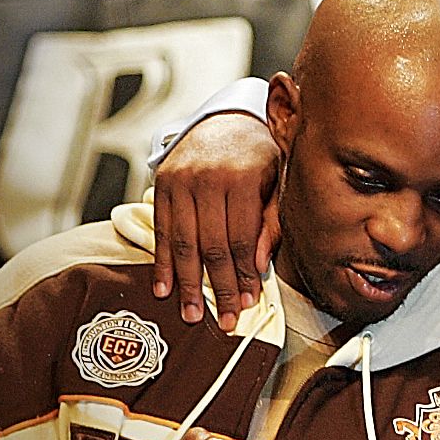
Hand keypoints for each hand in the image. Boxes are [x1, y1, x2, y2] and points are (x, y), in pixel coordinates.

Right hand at [151, 112, 281, 331]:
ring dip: (188, 284)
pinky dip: (163, 263)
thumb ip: (270, 222)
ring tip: (192, 315)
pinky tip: (165, 289)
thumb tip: (258, 266)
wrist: (224, 119)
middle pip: (212, 245)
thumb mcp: (277, 181)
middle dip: (220, 287)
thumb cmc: (259, 156)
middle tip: (225, 320)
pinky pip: (162, 231)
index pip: (242, 238)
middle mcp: (208, 177)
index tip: (248, 302)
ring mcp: (181, 180)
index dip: (245, 274)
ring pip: (184, 242)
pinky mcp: (162, 184)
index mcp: (243, 176)